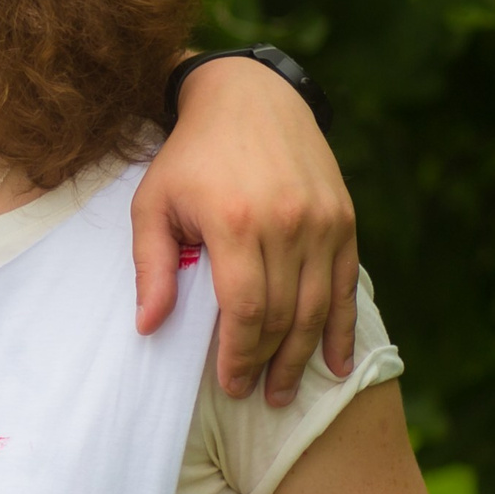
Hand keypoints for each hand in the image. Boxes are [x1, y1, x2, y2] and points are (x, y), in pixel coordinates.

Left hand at [134, 54, 356, 405]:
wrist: (248, 98)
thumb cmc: (190, 156)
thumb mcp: (152, 203)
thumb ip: (151, 266)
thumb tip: (148, 327)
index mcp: (235, 222)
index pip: (245, 309)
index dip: (239, 354)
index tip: (229, 383)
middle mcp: (287, 223)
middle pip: (284, 315)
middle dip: (268, 363)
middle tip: (257, 395)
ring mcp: (322, 221)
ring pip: (317, 306)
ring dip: (303, 355)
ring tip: (287, 389)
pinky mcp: (343, 217)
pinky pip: (346, 284)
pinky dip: (341, 326)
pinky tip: (337, 362)